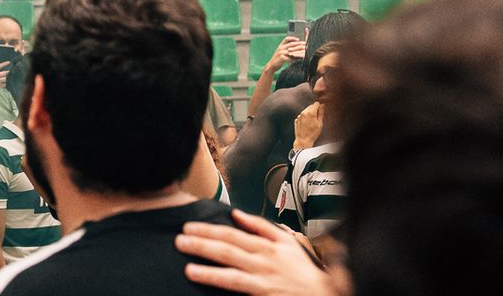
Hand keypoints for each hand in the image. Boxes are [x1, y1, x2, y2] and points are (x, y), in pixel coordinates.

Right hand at [0, 64, 12, 96]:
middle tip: (10, 72)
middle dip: (8, 72)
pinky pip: (4, 84)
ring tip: (8, 78)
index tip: (8, 62)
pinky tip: (5, 83)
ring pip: (6, 79)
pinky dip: (6, 83)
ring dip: (8, 78)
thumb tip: (0, 69)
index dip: (4, 64)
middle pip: (4, 73)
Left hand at [174, 212, 333, 294]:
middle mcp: (262, 261)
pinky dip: (222, 287)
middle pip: (227, 250)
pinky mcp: (263, 295)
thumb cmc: (301, 270)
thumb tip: (236, 214)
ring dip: (208, 271)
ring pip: (231, 273)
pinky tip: (208, 286)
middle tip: (180, 240)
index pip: (231, 234)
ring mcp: (262, 280)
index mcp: (266, 245)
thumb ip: (260, 226)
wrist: (322, 295)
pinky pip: (239, 290)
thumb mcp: (286, 241)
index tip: (188, 226)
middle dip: (202, 244)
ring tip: (188, 268)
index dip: (208, 229)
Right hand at [265, 37, 305, 71]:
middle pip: (291, 44)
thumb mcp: (281, 51)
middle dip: (298, 44)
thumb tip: (296, 47)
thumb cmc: (278, 58)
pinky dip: (294, 59)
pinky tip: (298, 60)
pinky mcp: (281, 58)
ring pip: (291, 51)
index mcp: (281, 45)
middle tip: (304, 45)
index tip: (298, 39)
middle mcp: (280, 48)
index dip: (293, 38)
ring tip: (303, 53)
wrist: (272, 65)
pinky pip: (289, 58)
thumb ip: (287, 49)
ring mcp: (281, 52)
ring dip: (297, 52)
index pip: (286, 39)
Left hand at [291, 102, 323, 152]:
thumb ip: (321, 113)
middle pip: (310, 106)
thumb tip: (323, 106)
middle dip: (314, 110)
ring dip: (309, 113)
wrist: (303, 140)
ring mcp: (299, 116)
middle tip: (317, 118)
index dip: (319, 106)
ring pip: (306, 110)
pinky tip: (307, 125)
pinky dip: (305, 118)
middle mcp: (304, 112)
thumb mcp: (320, 124)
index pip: (316, 103)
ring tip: (311, 123)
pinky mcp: (296, 119)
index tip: (321, 110)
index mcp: (311, 113)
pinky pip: (302, 115)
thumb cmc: (313, 133)